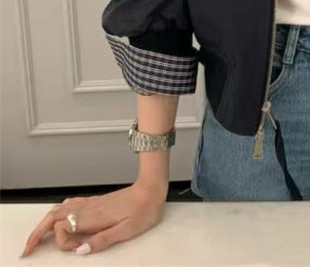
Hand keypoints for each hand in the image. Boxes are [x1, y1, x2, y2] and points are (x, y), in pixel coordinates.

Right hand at [20, 180, 166, 257]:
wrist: (151, 189)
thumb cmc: (143, 211)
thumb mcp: (127, 230)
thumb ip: (103, 240)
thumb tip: (80, 251)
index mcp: (94, 216)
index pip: (63, 228)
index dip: (64, 241)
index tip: (77, 248)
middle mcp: (88, 208)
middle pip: (53, 216)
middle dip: (37, 232)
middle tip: (28, 249)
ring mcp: (90, 203)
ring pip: (58, 209)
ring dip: (44, 223)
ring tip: (37, 238)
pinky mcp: (94, 201)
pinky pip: (69, 204)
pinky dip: (56, 213)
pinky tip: (58, 219)